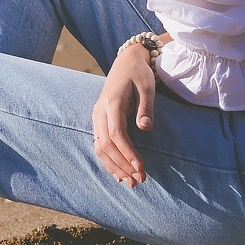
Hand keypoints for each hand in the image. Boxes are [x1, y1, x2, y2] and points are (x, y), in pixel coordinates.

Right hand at [92, 44, 157, 185]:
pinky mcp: (99, 121)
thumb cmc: (139, 74)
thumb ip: (146, 108)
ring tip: (130, 182)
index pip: (117, 135)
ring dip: (114, 167)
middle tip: (140, 180)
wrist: (126, 62)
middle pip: (106, 145)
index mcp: (112, 103)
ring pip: (99, 147)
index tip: (142, 169)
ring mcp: (97, 117)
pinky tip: (119, 173)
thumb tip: (146, 128)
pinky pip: (99, 144)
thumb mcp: (147, 87)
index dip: (128, 154)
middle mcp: (100, 112)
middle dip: (122, 165)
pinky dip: (108, 161)